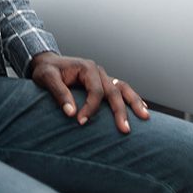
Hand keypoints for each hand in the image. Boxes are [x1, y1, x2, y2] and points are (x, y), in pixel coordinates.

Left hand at [29, 51, 148, 133]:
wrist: (47, 63)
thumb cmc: (46, 70)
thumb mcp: (47, 78)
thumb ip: (59, 93)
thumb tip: (71, 113)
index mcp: (86, 67)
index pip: (95, 90)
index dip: (90, 108)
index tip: (81, 122)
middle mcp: (98, 71)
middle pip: (114, 91)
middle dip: (120, 111)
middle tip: (125, 130)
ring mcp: (103, 76)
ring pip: (123, 88)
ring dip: (135, 102)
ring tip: (145, 117)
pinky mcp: (103, 83)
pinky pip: (121, 90)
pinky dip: (132, 99)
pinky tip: (142, 109)